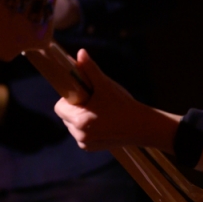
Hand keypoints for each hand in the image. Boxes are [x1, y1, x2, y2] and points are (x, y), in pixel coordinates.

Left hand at [54, 49, 180, 151]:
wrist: (142, 126)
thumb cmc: (124, 105)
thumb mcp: (106, 85)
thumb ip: (90, 69)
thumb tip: (81, 53)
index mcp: (80, 120)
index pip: (59, 107)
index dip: (70, 98)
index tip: (83, 93)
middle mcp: (79, 135)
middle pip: (65, 116)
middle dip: (76, 107)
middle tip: (93, 100)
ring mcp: (85, 143)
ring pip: (73, 125)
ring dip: (81, 117)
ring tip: (100, 111)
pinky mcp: (91, 148)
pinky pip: (81, 134)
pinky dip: (88, 127)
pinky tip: (103, 121)